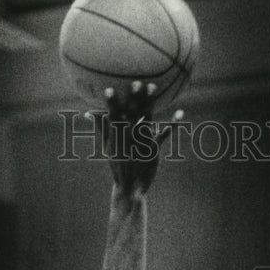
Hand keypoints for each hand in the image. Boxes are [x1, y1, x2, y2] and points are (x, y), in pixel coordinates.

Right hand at [91, 83, 182, 197]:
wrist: (130, 186)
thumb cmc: (118, 164)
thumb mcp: (107, 146)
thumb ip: (100, 127)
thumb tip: (88, 112)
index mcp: (116, 137)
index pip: (112, 117)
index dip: (111, 104)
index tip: (110, 89)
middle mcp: (129, 138)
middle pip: (131, 115)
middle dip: (133, 99)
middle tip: (136, 82)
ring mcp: (141, 143)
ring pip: (146, 119)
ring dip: (150, 102)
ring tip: (153, 87)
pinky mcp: (154, 148)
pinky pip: (165, 134)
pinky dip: (174, 124)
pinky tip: (181, 113)